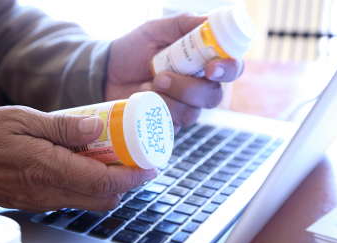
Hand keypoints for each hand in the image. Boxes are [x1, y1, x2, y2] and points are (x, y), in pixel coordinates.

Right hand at [0, 106, 156, 212]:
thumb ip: (62, 126)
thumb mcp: (23, 118)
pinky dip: (90, 187)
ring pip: (91, 202)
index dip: (133, 177)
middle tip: (135, 160)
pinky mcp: (38, 202)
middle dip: (127, 183)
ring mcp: (44, 200)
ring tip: (113, 159)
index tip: (149, 166)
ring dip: (110, 186)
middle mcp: (49, 191)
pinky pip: (73, 200)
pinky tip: (86, 165)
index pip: (104, 183)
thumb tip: (96, 128)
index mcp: (48, 168)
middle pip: (104, 199)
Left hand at [105, 12, 243, 127]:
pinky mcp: (164, 123)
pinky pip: (170, 126)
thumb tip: (209, 21)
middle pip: (213, 96)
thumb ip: (184, 24)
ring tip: (147, 85)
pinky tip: (141, 98)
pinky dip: (155, 112)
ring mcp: (181, 107)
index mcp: (202, 62)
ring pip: (191, 113)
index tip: (212, 69)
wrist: (106, 71)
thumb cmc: (134, 49)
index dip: (228, 70)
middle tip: (161, 77)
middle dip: (189, 89)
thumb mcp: (157, 29)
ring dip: (168, 99)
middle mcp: (197, 87)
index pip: (231, 68)